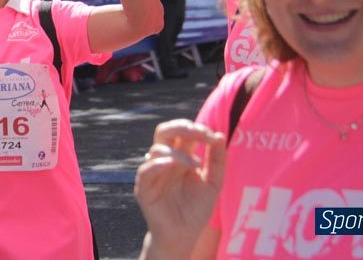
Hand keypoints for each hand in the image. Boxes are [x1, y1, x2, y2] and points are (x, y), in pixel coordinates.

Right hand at [135, 120, 225, 256]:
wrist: (184, 236)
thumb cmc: (196, 209)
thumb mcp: (213, 183)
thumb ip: (217, 160)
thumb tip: (219, 135)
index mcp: (180, 157)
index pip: (182, 132)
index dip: (196, 130)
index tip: (212, 137)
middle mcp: (165, 161)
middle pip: (165, 131)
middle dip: (182, 127)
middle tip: (200, 134)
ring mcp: (153, 173)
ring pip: (157, 148)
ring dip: (178, 153)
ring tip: (196, 166)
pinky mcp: (144, 188)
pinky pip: (145, 170)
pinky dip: (159, 164)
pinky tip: (173, 166)